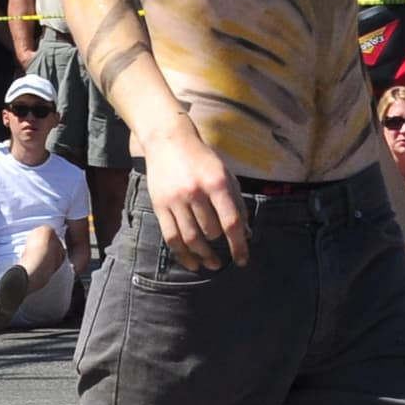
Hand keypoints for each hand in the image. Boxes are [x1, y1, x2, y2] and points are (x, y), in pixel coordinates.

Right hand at [139, 121, 247, 267]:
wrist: (168, 141)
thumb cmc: (202, 159)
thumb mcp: (225, 175)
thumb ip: (236, 202)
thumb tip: (244, 233)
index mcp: (217, 183)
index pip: (230, 222)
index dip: (238, 245)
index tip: (242, 260)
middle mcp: (195, 192)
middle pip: (210, 231)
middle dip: (219, 246)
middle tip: (224, 256)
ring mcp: (175, 200)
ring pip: (190, 238)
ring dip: (202, 255)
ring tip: (211, 264)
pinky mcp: (159, 205)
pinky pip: (171, 236)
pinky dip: (182, 254)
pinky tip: (191, 263)